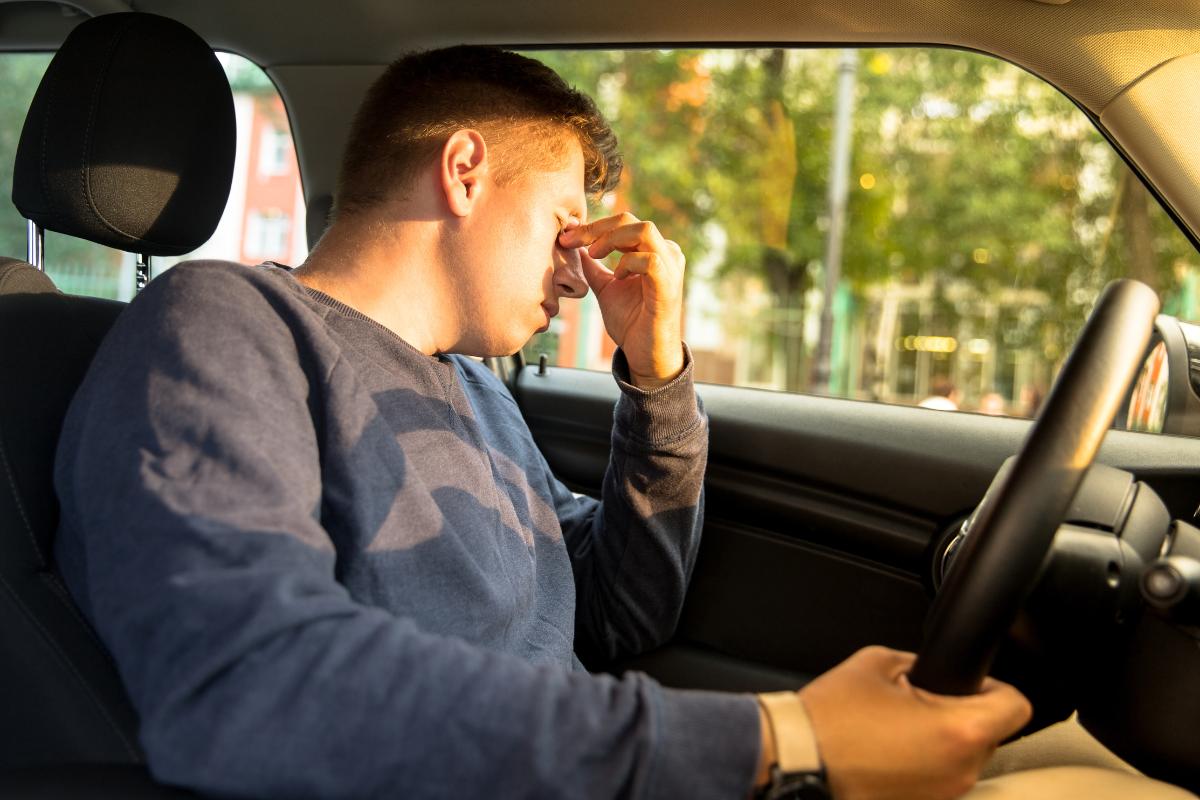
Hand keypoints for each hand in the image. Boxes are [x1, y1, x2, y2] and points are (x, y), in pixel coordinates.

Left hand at [558, 213, 684, 388]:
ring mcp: (670, 268)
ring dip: (612, 238)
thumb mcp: (606, 288)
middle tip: (573, 240)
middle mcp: (665, 253)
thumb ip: (595, 268)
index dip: (592, 226)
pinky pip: (650, 260)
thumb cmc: (631, 322)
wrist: (645, 354)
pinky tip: (618, 276)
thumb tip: (577, 248)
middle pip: (631, 220)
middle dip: (597, 228)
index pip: (623, 223)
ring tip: (594, 254)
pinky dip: (629, 262)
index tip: (567, 236)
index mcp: (652, 250)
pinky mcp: (668, 286)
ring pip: (644, 231)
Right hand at [799, 646, 1031, 799]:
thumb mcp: (877, 663)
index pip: (1016, 706)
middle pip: (990, 735)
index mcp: (958, 732)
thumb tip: (931, 670)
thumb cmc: (831, 718)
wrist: (795, 759)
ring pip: (963, 759)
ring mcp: (941, 797)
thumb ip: (917, 662)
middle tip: (921, 701)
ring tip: (899, 728)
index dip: (994, 686)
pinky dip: (922, 764)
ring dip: (942, 741)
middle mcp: (960, 772)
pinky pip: (937, 779)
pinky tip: (888, 752)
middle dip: (962, 714)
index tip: (970, 682)